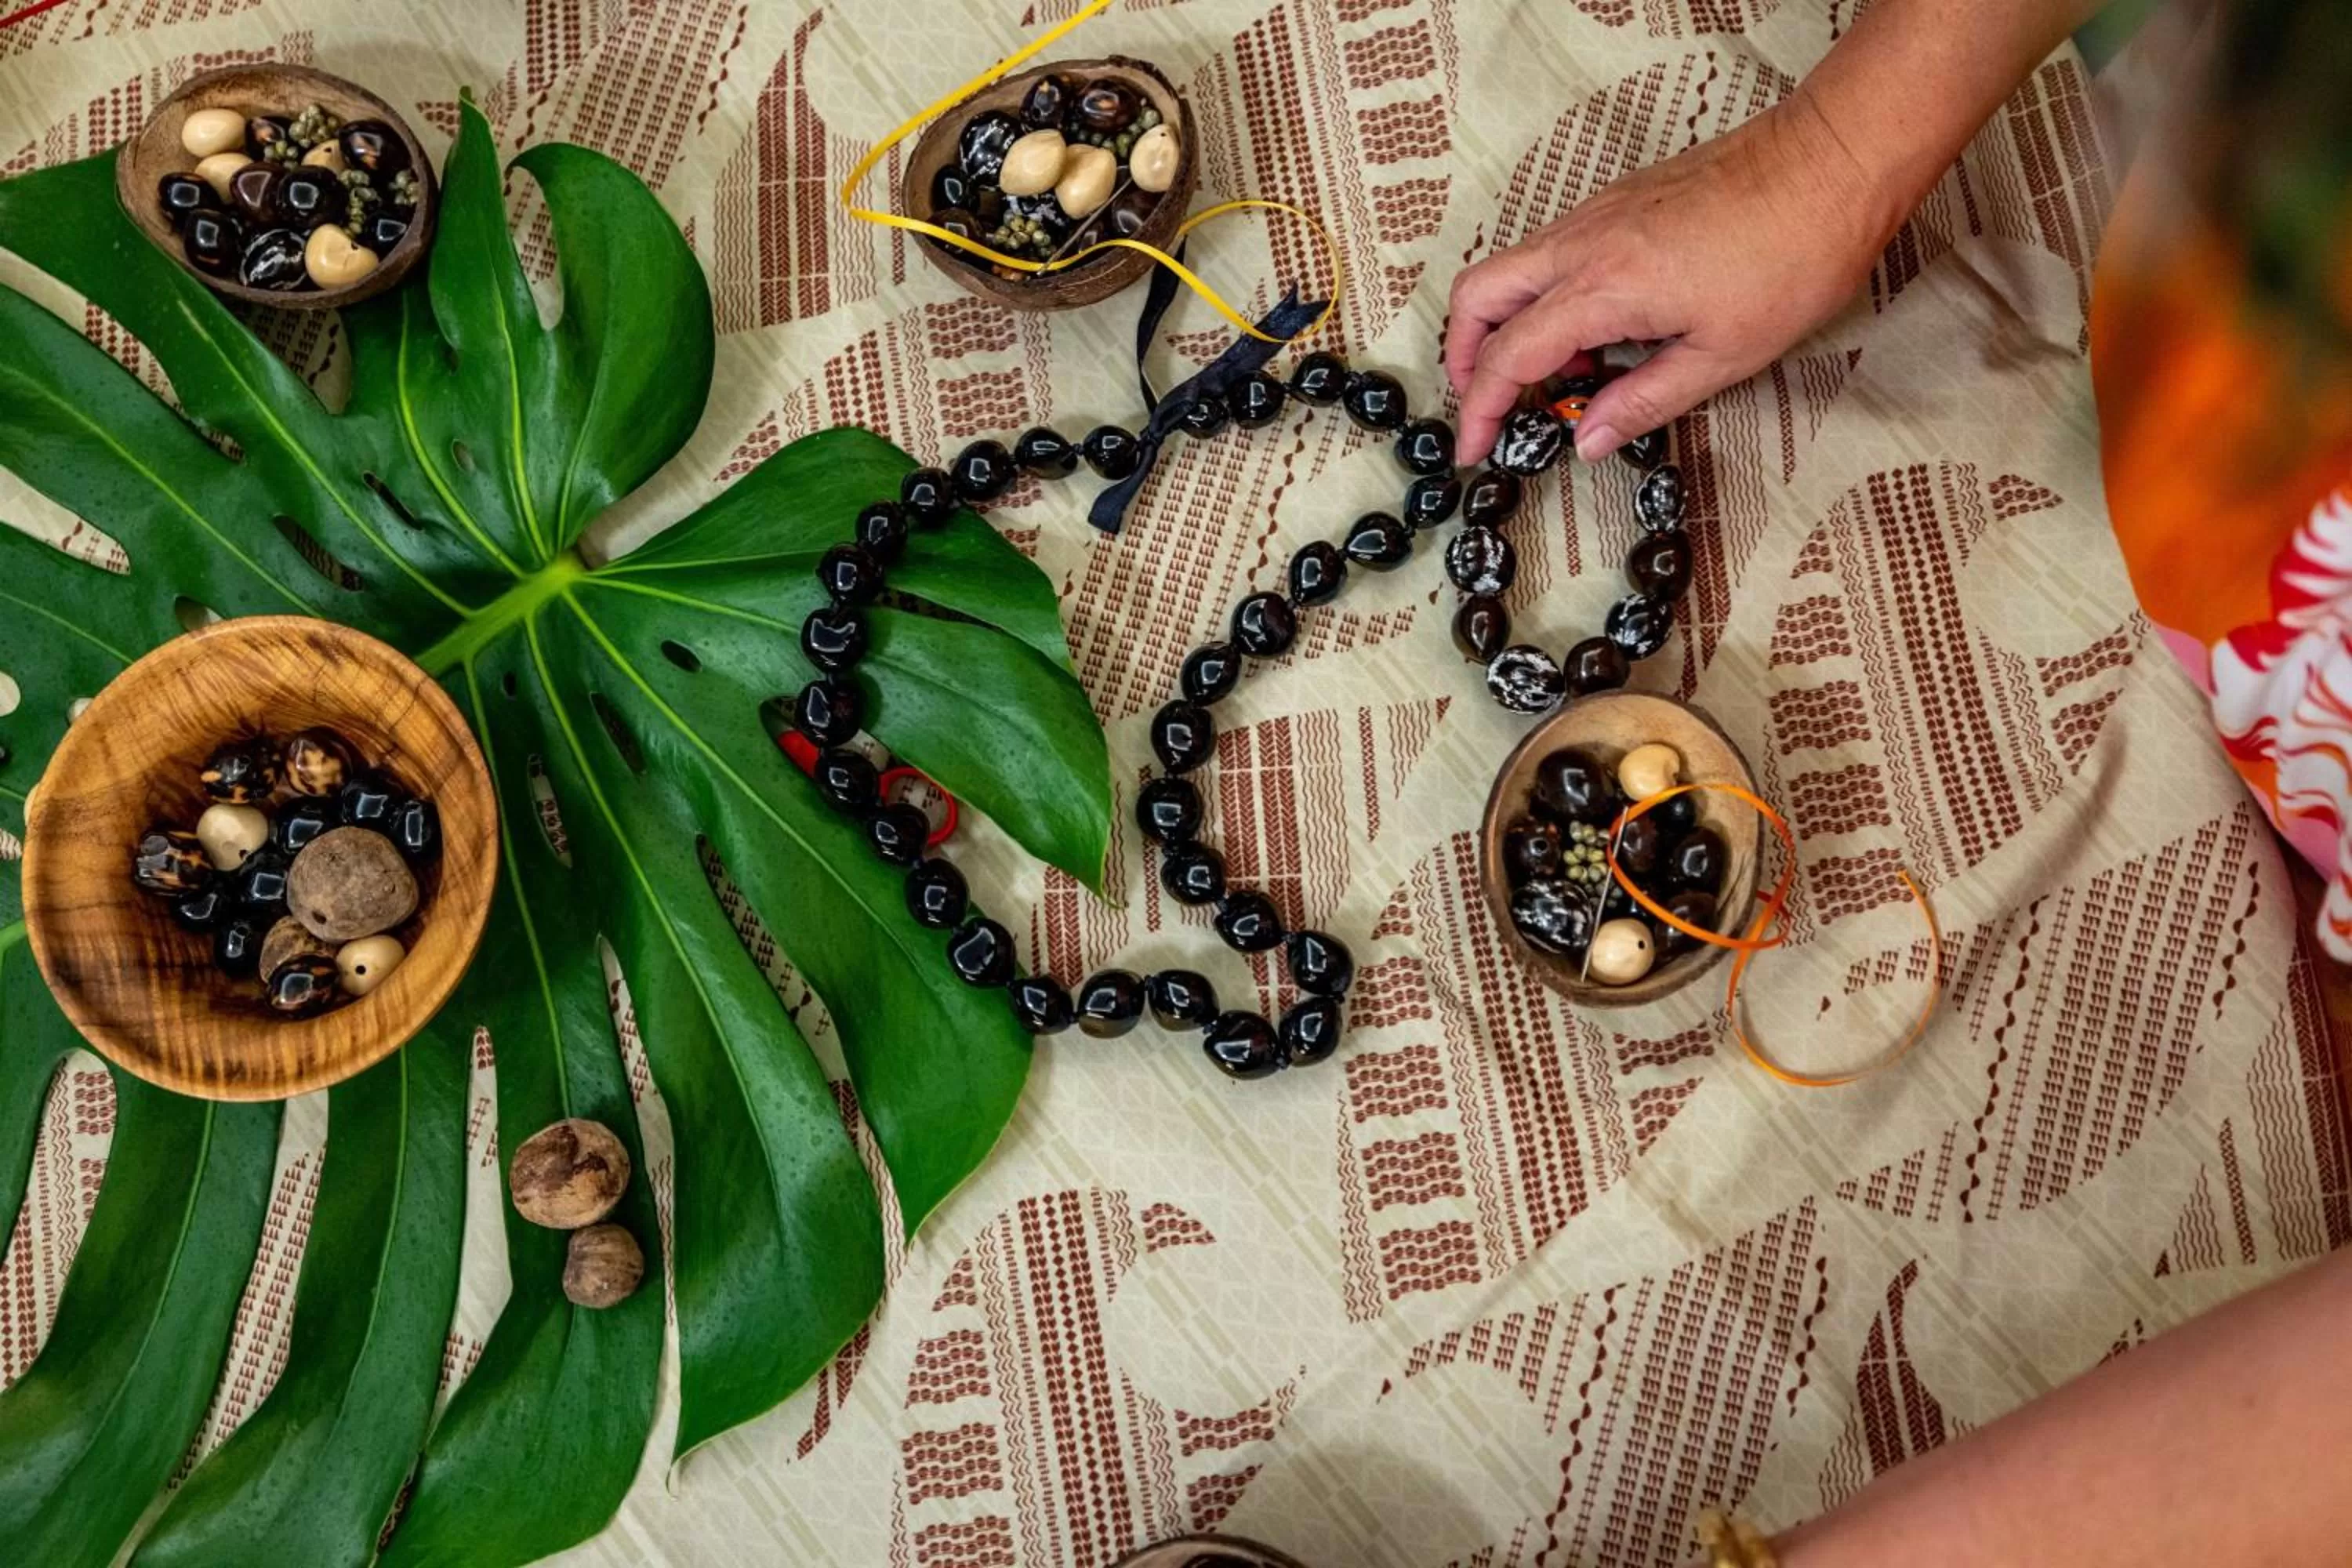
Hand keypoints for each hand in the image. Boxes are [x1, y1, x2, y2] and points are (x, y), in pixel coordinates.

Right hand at [1444, 91, 1897, 464]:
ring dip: (1507, 325)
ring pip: (1509, 269)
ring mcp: (1596, 214)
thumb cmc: (1793, 254)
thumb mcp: (1722, 355)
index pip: (1507, 357)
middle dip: (1464, 356)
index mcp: (1601, 289)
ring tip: (1559, 376)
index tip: (1472, 447)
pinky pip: (1550, 251)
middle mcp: (1582, 243)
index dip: (1479, 409)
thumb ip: (1642, 402)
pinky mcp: (1619, 200)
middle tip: (1486, 404)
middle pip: (1476, 296)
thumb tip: (1587, 438)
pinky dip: (1545, 296)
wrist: (1832, 163)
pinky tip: (1595, 330)